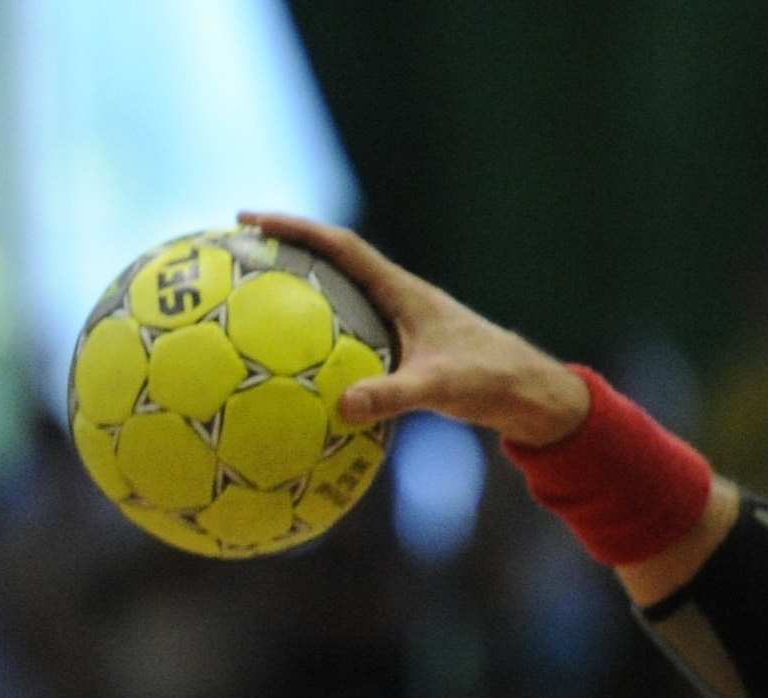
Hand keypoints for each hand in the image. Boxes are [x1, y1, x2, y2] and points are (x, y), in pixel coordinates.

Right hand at [239, 213, 592, 444]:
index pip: (341, 246)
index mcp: (404, 291)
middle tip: (236, 249)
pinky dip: (320, 337)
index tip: (251, 221)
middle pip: (332, 262)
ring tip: (250, 300)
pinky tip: (293, 364)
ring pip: (340, 296)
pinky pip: (350, 332)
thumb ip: (393, 396)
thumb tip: (341, 406)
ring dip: (300, 292)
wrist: (531, 394)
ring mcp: (401, 322)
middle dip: (286, 251)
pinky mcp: (405, 347)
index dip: (296, 230)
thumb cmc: (492, 382)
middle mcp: (399, 298)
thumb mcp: (441, 388)